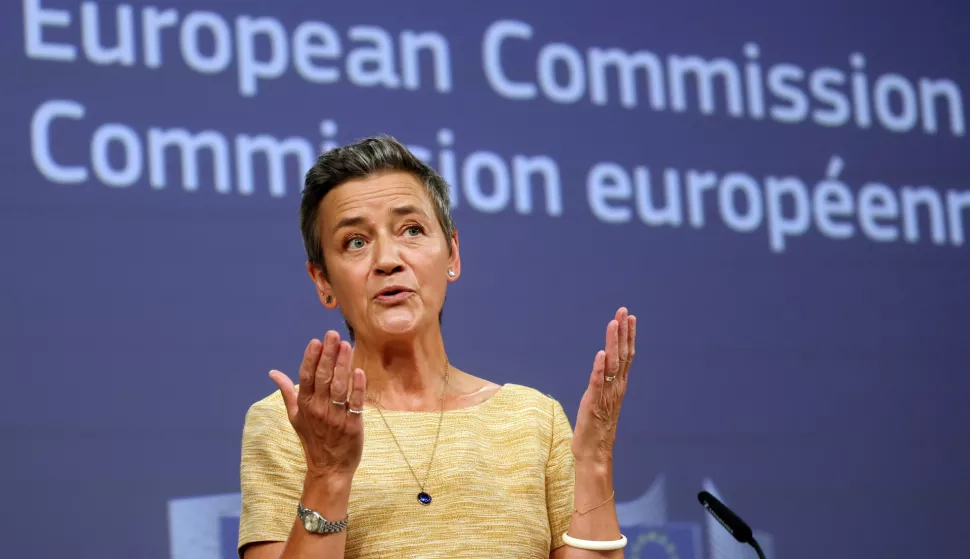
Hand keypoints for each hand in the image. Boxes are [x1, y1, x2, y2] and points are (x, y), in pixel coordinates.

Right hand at [269, 330, 365, 479]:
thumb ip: (287, 392)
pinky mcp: (353, 424)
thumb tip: (273, 372)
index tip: (316, 341)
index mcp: (304, 406)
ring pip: (338, 387)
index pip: (306, 377)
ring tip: (346, 345)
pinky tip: (359, 370)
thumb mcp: (295, 417)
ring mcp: (336, 417)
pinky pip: (355, 403)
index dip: (311, 358)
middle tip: (333, 334)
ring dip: (342, 365)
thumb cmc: (313, 439)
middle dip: (328, 355)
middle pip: (322, 378)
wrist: (329, 468)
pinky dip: (357, 387)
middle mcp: (318, 410)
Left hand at [571, 307, 635, 465]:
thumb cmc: (597, 426)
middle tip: (624, 311)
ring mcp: (605, 394)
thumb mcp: (603, 398)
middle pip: (622, 355)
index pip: (626, 355)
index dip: (628, 336)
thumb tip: (606, 365)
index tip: (629, 317)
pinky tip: (600, 354)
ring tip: (613, 323)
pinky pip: (597, 383)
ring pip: (611, 364)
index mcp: (618, 385)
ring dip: (613, 343)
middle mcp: (615, 387)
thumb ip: (606, 382)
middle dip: (623, 332)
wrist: (595, 452)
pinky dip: (599, 368)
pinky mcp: (593, 403)